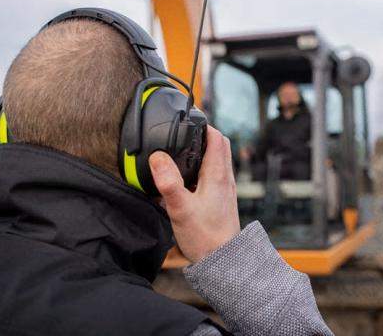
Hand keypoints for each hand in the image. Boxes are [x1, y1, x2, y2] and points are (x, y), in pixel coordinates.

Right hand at [149, 127, 239, 262]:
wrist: (223, 261)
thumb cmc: (205, 237)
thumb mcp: (181, 209)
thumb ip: (168, 182)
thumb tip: (157, 157)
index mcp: (217, 175)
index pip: (216, 138)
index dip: (203, 125)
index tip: (188, 121)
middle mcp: (225, 179)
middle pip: (218, 146)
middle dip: (202, 137)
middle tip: (182, 134)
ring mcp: (225, 190)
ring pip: (216, 161)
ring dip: (201, 154)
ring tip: (180, 155)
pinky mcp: (222, 201)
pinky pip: (213, 176)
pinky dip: (201, 170)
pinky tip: (186, 182)